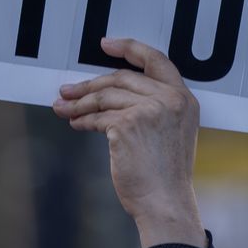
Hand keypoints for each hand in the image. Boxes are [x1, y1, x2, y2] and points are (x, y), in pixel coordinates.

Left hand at [52, 37, 204, 247]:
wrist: (165, 203)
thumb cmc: (164, 176)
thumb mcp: (169, 134)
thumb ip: (152, 108)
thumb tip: (108, 94)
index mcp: (185, 99)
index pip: (156, 60)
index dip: (129, 48)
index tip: (105, 43)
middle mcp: (171, 99)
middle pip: (122, 78)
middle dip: (90, 84)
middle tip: (67, 89)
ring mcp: (150, 109)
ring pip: (105, 96)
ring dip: (79, 102)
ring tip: (62, 108)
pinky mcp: (129, 124)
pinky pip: (98, 116)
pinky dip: (82, 119)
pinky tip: (74, 123)